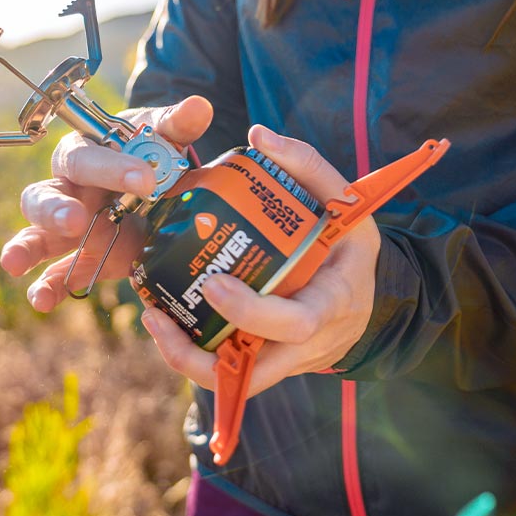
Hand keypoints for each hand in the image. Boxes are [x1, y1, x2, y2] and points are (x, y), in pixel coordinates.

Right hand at [0, 95, 213, 310]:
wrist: (157, 184)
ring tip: (15, 263)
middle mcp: (67, 189)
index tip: (146, 180)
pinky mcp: (82, 258)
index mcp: (83, 153)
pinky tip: (41, 302)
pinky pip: (57, 274)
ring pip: (37, 234)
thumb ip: (177, 124)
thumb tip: (200, 106)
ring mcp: (69, 228)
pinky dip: (47, 288)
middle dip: (55, 209)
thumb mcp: (162, 136)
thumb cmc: (149, 151)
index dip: (111, 168)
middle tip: (76, 219)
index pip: (85, 158)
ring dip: (27, 248)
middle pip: (44, 196)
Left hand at [140, 124, 381, 394]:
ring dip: (188, 358)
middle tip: (158, 314)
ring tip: (152, 320)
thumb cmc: (349, 245)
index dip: (253, 313)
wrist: (363, 293)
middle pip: (259, 371)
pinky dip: (194, 353)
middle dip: (202, 353)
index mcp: (333, 301)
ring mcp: (288, 359)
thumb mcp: (343, 202)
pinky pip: (229, 370)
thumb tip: (258, 134)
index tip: (213, 284)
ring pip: (236, 380)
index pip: (298, 323)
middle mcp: (311, 343)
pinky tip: (166, 321)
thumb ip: (306, 164)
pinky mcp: (269, 361)